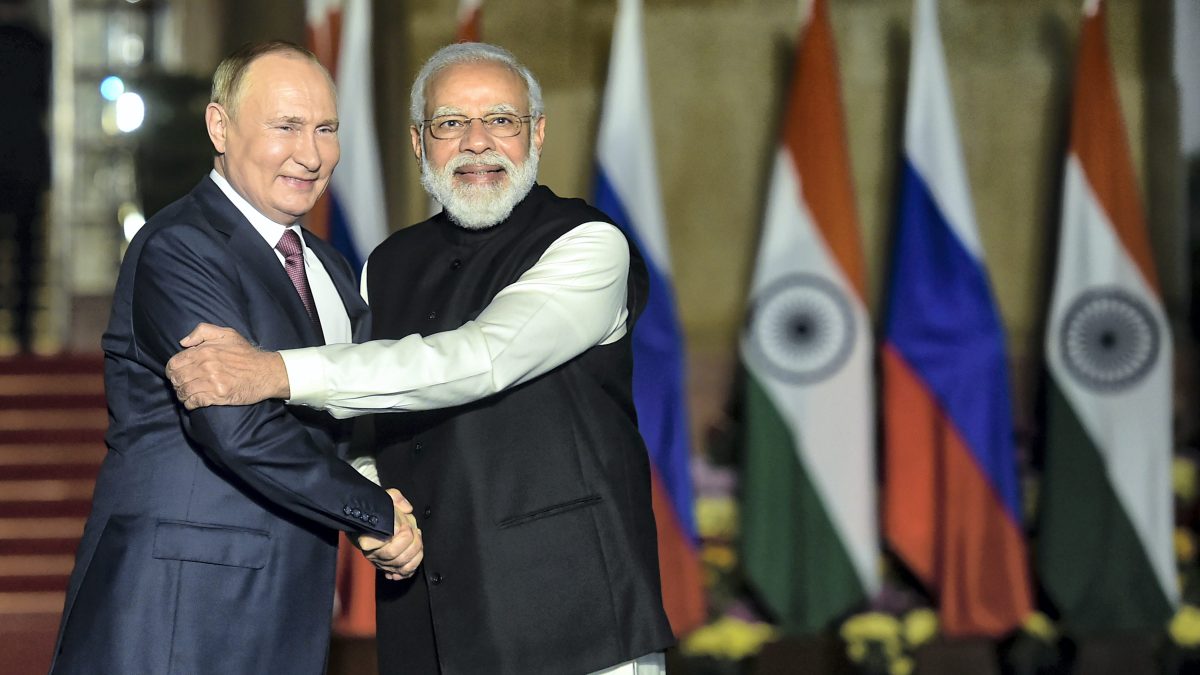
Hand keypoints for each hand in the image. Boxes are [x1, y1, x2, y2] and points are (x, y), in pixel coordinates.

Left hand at [166, 323, 289, 408]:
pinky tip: (194, 402)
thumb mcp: (227, 334)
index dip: (172, 370)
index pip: (174, 363)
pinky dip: (190, 404)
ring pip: (183, 391)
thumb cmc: (246, 354)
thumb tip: (183, 342)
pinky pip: (194, 402)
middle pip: (177, 379)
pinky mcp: (217, 395)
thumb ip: (203, 331)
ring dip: (182, 395)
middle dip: (177, 383)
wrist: (266, 372)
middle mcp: (205, 366)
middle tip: (182, 385)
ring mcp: (211, 382)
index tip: (177, 374)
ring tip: (187, 394)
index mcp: (204, 351)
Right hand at [358, 488, 423, 579]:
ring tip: (417, 541)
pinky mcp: (388, 567)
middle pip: (394, 554)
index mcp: (367, 535)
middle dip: (411, 542)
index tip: (405, 524)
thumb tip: (407, 509)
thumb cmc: (378, 510)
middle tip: (414, 531)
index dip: (401, 533)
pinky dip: (412, 567)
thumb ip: (396, 498)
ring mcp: (379, 561)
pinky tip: (415, 557)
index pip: (382, 540)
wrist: (369, 520)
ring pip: (400, 564)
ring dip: (415, 553)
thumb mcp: (385, 498)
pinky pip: (402, 572)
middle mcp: (371, 552)